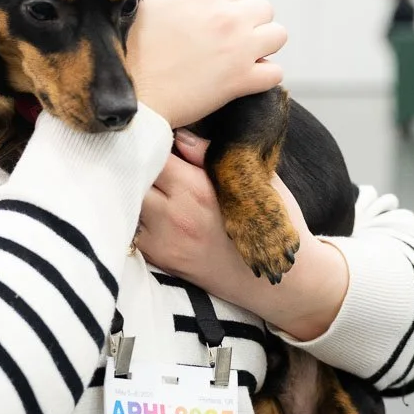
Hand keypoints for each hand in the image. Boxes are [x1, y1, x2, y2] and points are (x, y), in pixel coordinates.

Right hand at [127, 0, 286, 128]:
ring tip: (241, 61)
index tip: (208, 29)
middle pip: (263, 10)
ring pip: (278, 36)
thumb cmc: (129, 50)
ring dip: (262, 47)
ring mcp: (238, 48)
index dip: (221, 12)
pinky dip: (262, 78)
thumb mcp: (149, 6)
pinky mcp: (241, 81)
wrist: (128, 93)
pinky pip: (275, 73)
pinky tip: (242, 83)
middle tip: (230, 44)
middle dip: (250, 25)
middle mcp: (227, 17)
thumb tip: (183, 2)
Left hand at [138, 132, 348, 340]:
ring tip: (151, 183)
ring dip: (136, 189)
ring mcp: (164, 240)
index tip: (157, 137)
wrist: (283, 280)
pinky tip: (155, 210)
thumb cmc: (273, 223)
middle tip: (149, 158)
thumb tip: (180, 133)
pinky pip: (134, 228)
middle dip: (139, 164)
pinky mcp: (160, 259)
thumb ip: (211, 154)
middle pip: (132, 175)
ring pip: (129, 201)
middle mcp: (176, 215)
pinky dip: (138, 215)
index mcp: (197, 188)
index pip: (152, 152)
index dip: (152, 141)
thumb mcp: (252, 180)